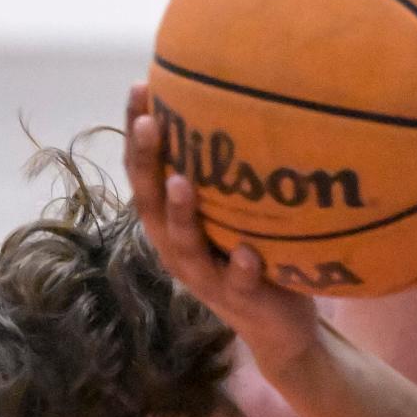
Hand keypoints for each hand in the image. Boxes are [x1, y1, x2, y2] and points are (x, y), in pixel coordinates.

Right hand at [123, 84, 323, 376]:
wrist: (280, 329)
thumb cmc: (252, 256)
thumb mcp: (232, 214)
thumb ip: (224, 177)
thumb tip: (236, 104)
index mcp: (172, 225)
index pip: (146, 174)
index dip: (137, 134)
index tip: (140, 87)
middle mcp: (179, 250)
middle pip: (152, 204)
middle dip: (148, 162)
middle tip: (150, 121)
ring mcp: (209, 278)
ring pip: (186, 246)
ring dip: (182, 214)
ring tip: (182, 182)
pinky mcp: (242, 300)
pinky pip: (238, 283)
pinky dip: (240, 267)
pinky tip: (246, 253)